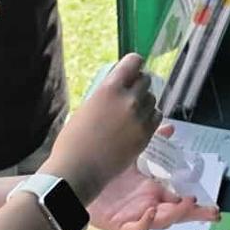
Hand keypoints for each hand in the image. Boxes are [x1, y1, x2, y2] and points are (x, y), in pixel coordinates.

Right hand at [42, 53, 158, 198]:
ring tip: (133, 112)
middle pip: (146, 80)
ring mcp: (139, 118)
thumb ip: (106, 95)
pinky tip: (139, 124)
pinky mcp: (146, 135)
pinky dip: (150, 118)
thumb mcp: (87, 106)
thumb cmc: (73, 139)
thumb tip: (119, 89)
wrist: (79, 168)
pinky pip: (157, 117)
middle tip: (130, 95)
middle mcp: (128, 99)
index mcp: (110, 88)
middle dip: (139, 85)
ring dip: (145, 102)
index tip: (132, 70)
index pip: (134, 62)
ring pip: (153, 99)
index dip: (134, 65)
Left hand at [86, 127, 220, 229]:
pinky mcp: (120, 224)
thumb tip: (169, 127)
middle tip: (212, 212)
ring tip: (186, 204)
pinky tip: (152, 210)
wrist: (72, 179)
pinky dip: (147, 222)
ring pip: (162, 222)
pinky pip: (137, 228)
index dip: (195, 202)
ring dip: (176, 215)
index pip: (179, 199)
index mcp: (152, 192)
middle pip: (176, 213)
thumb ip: (151, 142)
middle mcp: (148, 205)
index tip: (210, 202)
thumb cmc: (102, 169)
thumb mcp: (131, 155)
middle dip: (195, 214)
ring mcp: (135, 215)